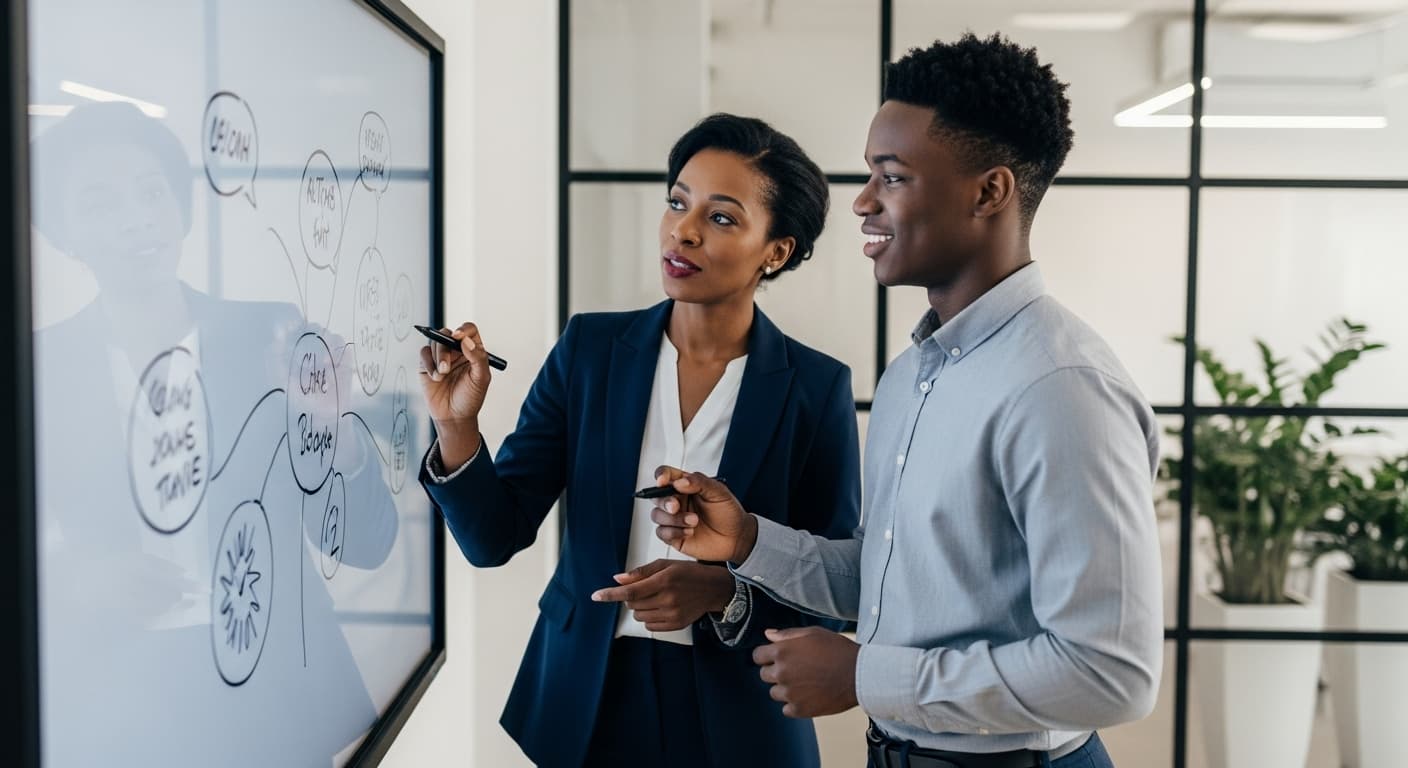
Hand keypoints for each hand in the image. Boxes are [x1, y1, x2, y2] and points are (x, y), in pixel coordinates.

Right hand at [418, 322, 491, 464]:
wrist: (454, 416)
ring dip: (437, 358)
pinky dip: (428, 364)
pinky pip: (423, 353)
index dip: (463, 330)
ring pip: (434, 342)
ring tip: (442, 375)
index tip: (458, 337)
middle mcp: (457, 350)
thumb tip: (466, 341)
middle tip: (446, 367)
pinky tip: (435, 378)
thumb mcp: (481, 379)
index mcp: (473, 350)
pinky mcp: (427, 364)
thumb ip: (478, 358)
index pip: (469, 330)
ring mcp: (441, 356)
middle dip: (444, 349)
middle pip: (447, 333)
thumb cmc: (470, 398)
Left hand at [589, 559, 734, 631]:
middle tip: (644, 588)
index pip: (630, 591)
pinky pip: (650, 625)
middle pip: (632, 604)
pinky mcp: (676, 625)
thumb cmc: (689, 573)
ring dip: (639, 607)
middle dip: (631, 597)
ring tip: (654, 597)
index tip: (596, 596)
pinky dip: (649, 617)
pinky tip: (660, 607)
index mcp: (664, 580)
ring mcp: (672, 614)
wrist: (714, 589)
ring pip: (639, 615)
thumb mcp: (666, 564)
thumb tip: (617, 579)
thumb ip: (641, 572)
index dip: (610, 594)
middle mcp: (668, 599)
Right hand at [649, 466, 757, 562]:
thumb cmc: (728, 512)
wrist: (737, 538)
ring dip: (673, 519)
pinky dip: (673, 532)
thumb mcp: (719, 492)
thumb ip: (699, 482)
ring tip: (694, 522)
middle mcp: (677, 501)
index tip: (662, 481)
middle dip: (665, 502)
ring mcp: (674, 518)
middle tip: (676, 507)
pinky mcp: (673, 535)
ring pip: (657, 515)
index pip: (666, 475)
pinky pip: (661, 532)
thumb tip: (679, 481)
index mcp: (686, 486)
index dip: (661, 476)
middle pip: (656, 496)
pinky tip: (689, 532)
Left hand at [752, 627, 859, 717]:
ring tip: (805, 683)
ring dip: (785, 689)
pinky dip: (794, 704)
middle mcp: (782, 673)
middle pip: (764, 675)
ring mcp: (789, 693)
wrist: (859, 674)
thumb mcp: (813, 634)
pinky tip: (808, 696)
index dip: (766, 656)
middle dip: (776, 672)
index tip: (776, 658)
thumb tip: (768, 635)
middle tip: (796, 670)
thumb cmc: (838, 650)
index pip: (757, 656)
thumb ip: (787, 634)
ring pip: (775, 693)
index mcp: (782, 652)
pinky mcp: (799, 709)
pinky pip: (786, 709)